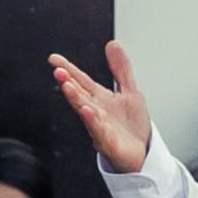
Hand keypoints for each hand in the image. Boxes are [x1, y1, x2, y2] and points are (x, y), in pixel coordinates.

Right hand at [50, 42, 160, 175]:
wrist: (143, 153)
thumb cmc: (132, 126)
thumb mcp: (130, 90)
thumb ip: (121, 69)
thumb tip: (112, 44)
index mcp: (100, 99)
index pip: (81, 81)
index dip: (69, 69)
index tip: (54, 59)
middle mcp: (96, 111)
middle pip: (79, 94)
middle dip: (68, 82)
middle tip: (58, 70)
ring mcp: (100, 127)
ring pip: (85, 111)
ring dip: (75, 99)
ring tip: (67, 86)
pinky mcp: (108, 142)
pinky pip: (98, 131)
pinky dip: (92, 121)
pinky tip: (87, 110)